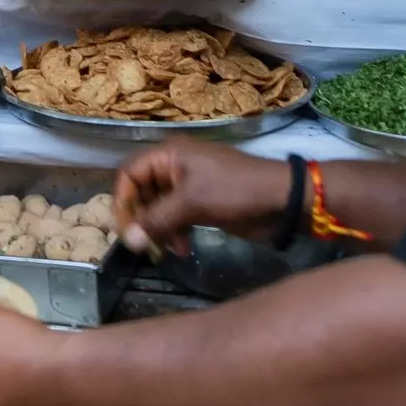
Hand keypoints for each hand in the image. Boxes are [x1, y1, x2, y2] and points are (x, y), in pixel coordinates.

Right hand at [114, 139, 292, 254]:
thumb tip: (128, 242)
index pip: (128, 175)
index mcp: (167, 155)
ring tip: (167, 250)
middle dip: (141, 220)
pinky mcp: (200, 204)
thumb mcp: (192, 203)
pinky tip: (183, 249)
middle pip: (140, 193)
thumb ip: (156, 221)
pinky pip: (174, 218)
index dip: (122, 202)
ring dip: (158, 230)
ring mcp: (187, 186)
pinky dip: (173, 233)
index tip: (126, 231)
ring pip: (157, 209)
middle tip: (144, 245)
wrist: (283, 200)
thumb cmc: (235, 191)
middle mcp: (173, 167)